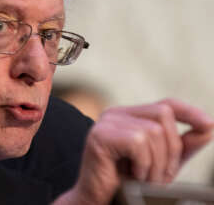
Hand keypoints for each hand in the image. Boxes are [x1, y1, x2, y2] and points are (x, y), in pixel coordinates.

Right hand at [53, 98, 213, 204]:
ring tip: (143, 178)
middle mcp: (116, 114)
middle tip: (159, 175)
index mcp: (129, 117)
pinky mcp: (100, 135)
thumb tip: (207, 126)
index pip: (165, 104)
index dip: (189, 111)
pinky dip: (142, 164)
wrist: (97, 201)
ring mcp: (106, 122)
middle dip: (171, 149)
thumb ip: (182, 145)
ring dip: (156, 163)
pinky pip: (138, 142)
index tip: (208, 124)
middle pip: (163, 114)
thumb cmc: (125, 183)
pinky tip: (132, 175)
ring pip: (152, 131)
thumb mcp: (161, 163)